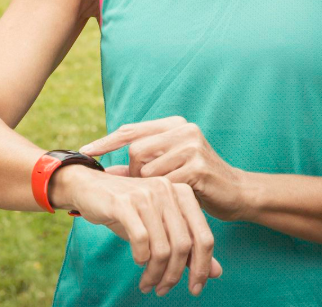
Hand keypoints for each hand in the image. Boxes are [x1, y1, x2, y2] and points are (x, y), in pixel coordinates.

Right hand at [52, 167, 222, 296]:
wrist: (88, 188)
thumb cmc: (127, 209)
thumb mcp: (160, 227)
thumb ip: (188, 247)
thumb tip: (217, 273)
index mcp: (182, 193)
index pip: (204, 237)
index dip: (203, 267)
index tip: (195, 288)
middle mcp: (168, 190)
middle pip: (183, 245)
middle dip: (174, 275)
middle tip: (163, 289)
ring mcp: (146, 194)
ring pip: (162, 247)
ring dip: (155, 273)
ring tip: (148, 283)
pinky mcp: (124, 202)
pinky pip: (141, 240)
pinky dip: (140, 258)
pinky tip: (137, 261)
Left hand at [81, 117, 247, 220]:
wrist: (237, 194)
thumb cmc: (197, 182)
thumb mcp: (166, 169)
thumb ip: (137, 168)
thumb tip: (102, 172)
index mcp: (172, 124)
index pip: (130, 130)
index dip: (105, 142)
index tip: (84, 152)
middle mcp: (182, 128)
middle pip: (135, 149)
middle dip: (134, 173)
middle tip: (144, 188)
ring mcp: (191, 145)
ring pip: (147, 168)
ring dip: (149, 186)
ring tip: (164, 193)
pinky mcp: (197, 165)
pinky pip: (163, 182)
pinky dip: (163, 193)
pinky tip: (175, 197)